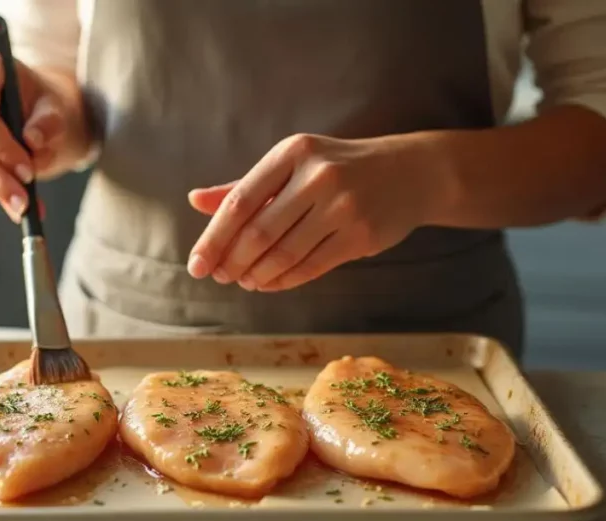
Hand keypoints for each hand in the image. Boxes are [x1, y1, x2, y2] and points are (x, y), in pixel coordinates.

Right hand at [0, 48, 69, 222]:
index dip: (3, 148)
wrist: (38, 103)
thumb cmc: (45, 98)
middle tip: (25, 204)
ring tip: (26, 209)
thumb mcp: (56, 105)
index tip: (28, 171)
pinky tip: (17, 202)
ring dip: (0, 188)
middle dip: (0, 177)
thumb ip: (49, 121)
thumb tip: (33, 141)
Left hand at [186, 134, 431, 291]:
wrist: (410, 173)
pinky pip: (311, 266)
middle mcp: (317, 175)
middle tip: (221, 276)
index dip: (213, 238)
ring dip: (257, 274)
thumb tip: (195, 200)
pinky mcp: (360, 235)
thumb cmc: (338, 168)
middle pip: (259, 231)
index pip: (239, 201)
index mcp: (292, 152)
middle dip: (233, 261)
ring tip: (245, 281)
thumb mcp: (293, 165)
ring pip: (284, 253)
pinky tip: (269, 283)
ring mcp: (342, 206)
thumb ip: (245, 186)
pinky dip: (283, 280)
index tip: (197, 264)